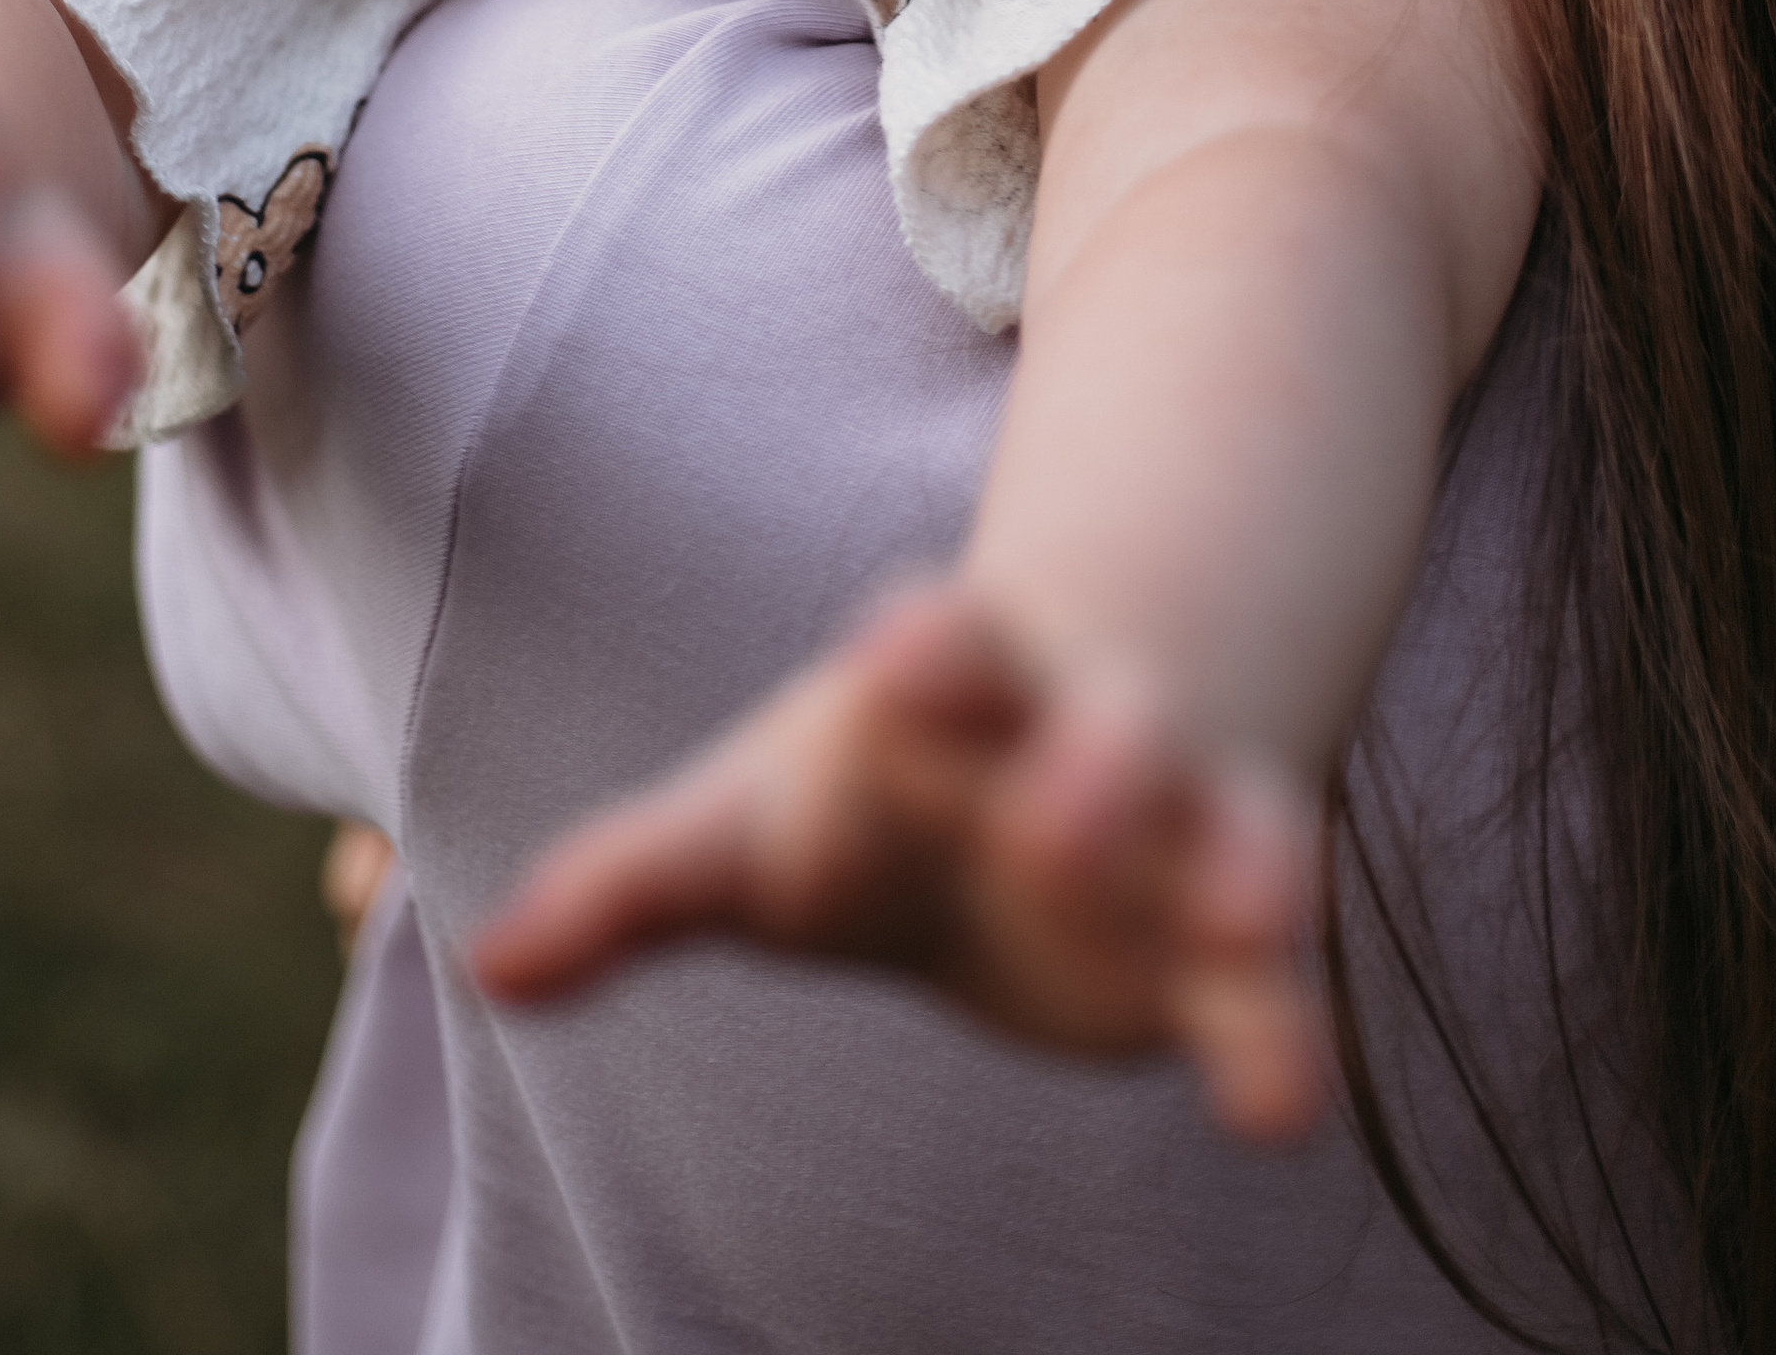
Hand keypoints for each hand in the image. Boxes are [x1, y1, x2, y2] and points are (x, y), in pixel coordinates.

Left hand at [470, 582, 1327, 1139]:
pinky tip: (1281, 1111)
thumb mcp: (759, 816)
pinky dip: (1279, 1036)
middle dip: (1082, 774)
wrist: (1092, 722)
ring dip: (1233, 873)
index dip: (913, 673)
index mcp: (949, 684)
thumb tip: (493, 965)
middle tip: (1052, 825)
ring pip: (1220, 835)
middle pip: (1089, 736)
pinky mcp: (1222, 944)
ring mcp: (1170, 830)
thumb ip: (638, 885)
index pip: (929, 665)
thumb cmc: (885, 781)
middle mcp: (1075, 741)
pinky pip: (1265, 986)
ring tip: (1246, 917)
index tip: (885, 673)